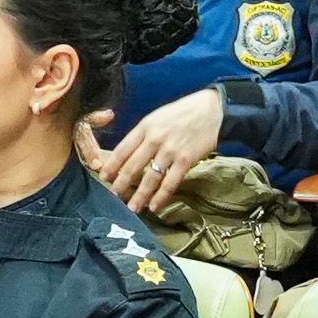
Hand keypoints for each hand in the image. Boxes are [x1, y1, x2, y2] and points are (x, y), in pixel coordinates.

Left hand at [92, 90, 225, 210]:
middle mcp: (155, 138)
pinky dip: (161, 197)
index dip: (112, 165)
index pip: (123, 149)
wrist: (213, 110)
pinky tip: (154, 206)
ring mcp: (171, 150)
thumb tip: (130, 153)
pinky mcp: (186, 160)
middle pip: (133, 165)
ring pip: (150, 178)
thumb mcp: (159, 116)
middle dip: (121, 183)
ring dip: (140, 195)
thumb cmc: (185, 112)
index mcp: (146, 126)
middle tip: (113, 196)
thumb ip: (145, 133)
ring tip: (132, 207)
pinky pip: (170, 182)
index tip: (103, 176)